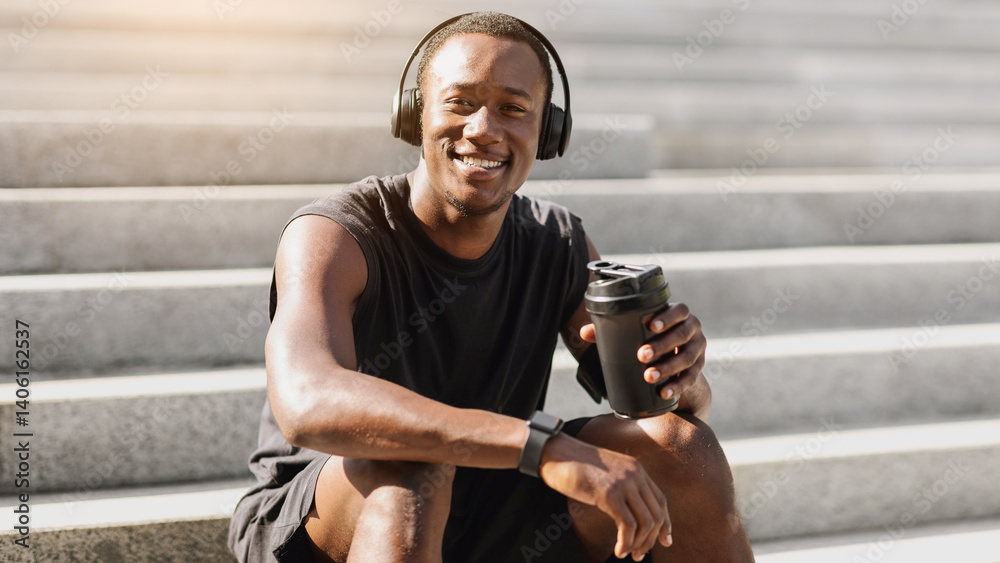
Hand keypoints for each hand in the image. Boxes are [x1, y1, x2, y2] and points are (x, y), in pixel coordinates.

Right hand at [539, 434, 670, 558]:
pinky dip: (626, 542)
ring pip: (646, 522)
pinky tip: (618, 550)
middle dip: (651, 540)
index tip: (665, 541)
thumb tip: (626, 512)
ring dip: (638, 544)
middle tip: (638, 555)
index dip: (665, 524)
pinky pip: (628, 525)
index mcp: (636, 469)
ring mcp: (623, 483)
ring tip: (626, 554)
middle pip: (656, 514)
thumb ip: (620, 486)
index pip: (660, 500)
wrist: (556, 452)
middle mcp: (634, 474)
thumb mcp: (606, 473)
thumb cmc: (574, 465)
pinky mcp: (609, 494)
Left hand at [580, 302, 706, 402]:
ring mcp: (698, 349)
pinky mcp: (698, 369)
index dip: (668, 317)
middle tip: (641, 355)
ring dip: (668, 368)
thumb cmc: (651, 336)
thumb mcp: (638, 330)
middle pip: (682, 335)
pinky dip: (677, 386)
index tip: (651, 326)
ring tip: (649, 376)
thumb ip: (612, 329)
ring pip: (687, 358)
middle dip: (662, 345)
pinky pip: (691, 379)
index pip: (679, 310)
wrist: (676, 356)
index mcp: (680, 313)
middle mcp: (693, 329)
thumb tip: (583, 333)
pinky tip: (664, 393)